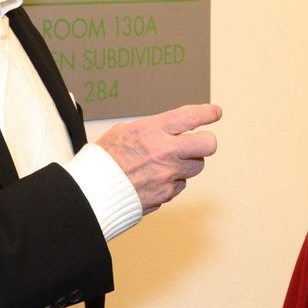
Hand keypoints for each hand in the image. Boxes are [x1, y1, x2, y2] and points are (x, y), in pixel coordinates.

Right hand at [96, 103, 220, 213]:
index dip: (208, 113)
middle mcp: (165, 153)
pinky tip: (156, 178)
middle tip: (199, 141)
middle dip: (206, 141)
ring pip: (197, 166)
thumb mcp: (125, 131)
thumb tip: (167, 128)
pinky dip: (172, 181)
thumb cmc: (104, 160)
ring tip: (168, 162)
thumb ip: (152, 129)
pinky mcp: (166, 194)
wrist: (93, 191)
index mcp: (153, 131)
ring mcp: (168, 175)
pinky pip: (180, 185)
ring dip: (187, 163)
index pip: (191, 117)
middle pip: (208, 145)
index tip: (214, 112)